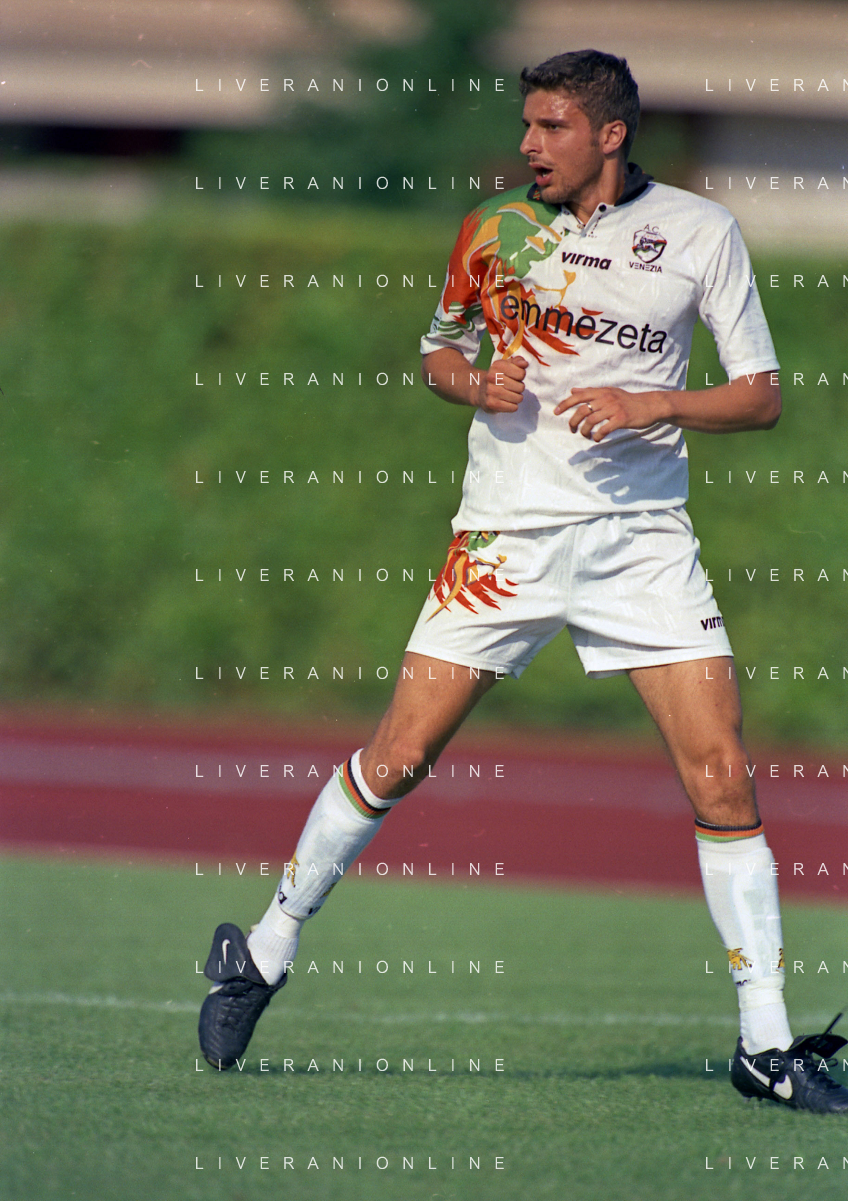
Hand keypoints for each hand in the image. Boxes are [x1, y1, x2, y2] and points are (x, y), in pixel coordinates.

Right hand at [473, 356, 527, 413]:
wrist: (479, 390)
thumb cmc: (497, 377)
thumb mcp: (506, 365)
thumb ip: (517, 361)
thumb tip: (524, 364)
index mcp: (498, 366)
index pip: (521, 374)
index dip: (520, 376)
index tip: (513, 377)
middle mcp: (493, 377)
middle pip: (521, 387)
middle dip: (519, 388)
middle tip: (511, 387)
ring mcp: (491, 391)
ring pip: (518, 398)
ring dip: (516, 398)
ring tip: (509, 395)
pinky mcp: (491, 404)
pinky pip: (513, 407)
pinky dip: (512, 406)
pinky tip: (506, 402)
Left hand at [554, 386, 668, 441]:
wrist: (650, 405)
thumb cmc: (628, 400)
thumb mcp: (609, 392)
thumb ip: (591, 391)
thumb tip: (573, 390)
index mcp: (602, 391)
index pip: (579, 396)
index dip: (565, 404)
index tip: (555, 412)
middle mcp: (606, 398)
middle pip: (582, 410)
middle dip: (573, 422)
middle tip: (572, 430)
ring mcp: (614, 409)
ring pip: (590, 421)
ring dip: (584, 431)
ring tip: (586, 436)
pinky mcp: (621, 419)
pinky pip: (603, 429)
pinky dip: (597, 436)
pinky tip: (597, 439)